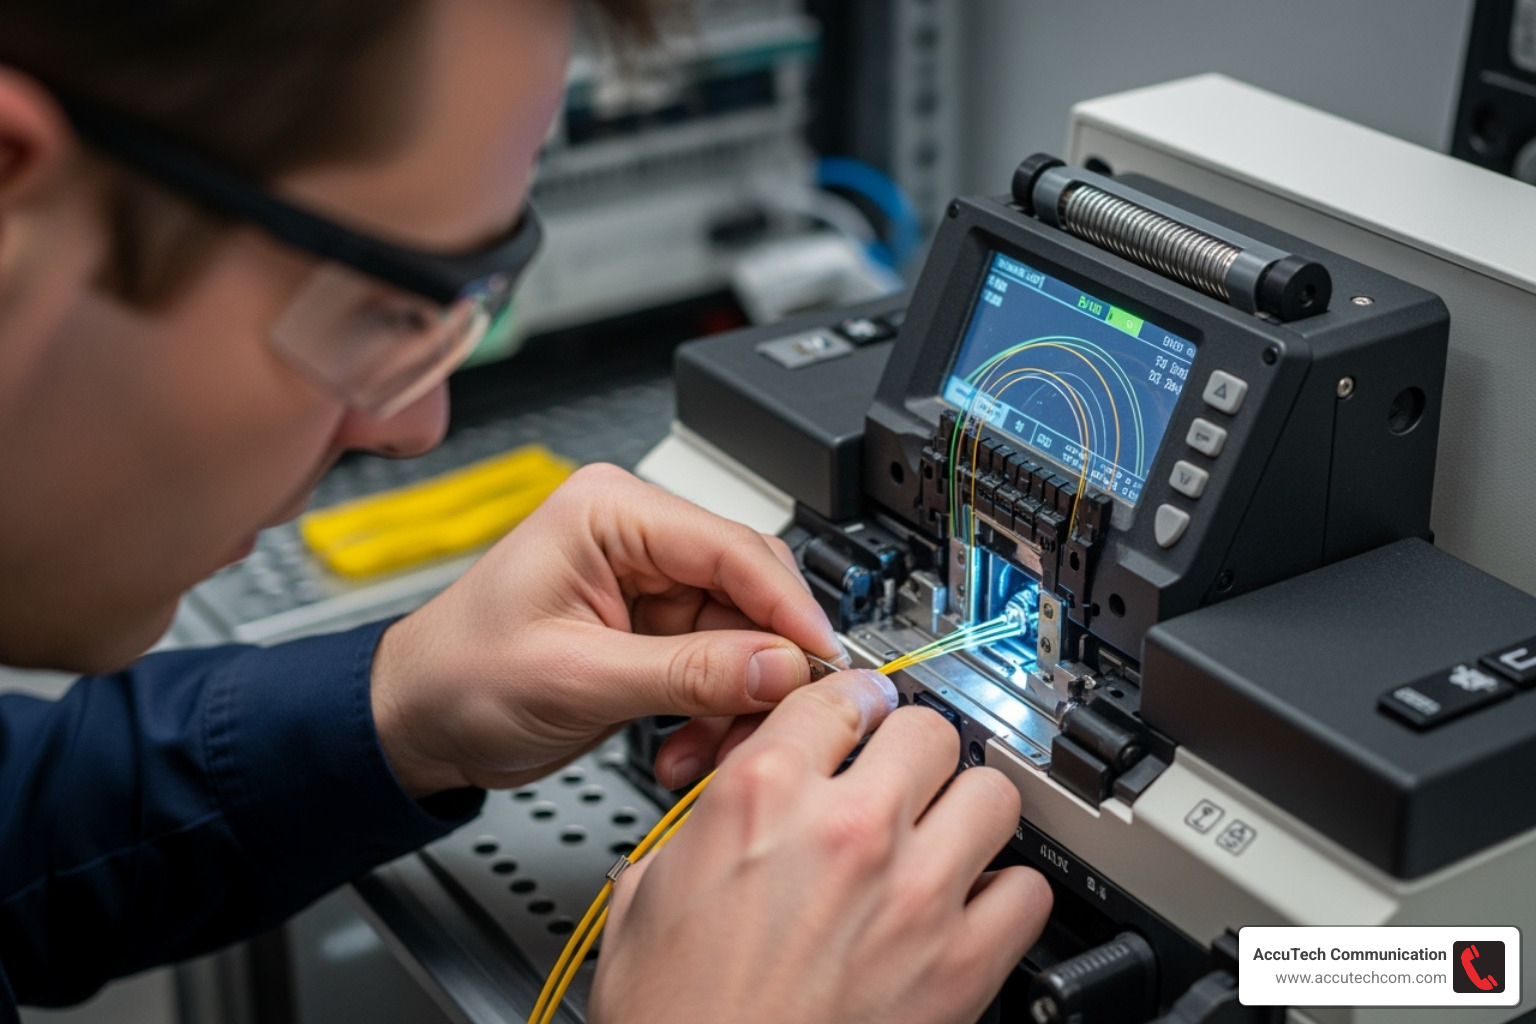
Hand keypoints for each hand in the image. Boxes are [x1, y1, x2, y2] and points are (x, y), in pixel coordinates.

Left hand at [369, 463, 845, 796]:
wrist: (414, 723)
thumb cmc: (457, 676)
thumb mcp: (577, 678)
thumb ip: (687, 672)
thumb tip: (780, 667)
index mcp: (611, 511)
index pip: (733, 547)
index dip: (787, 608)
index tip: (823, 662)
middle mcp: (638, 537)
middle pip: (750, 592)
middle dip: (764, 664)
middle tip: (774, 720)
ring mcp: (649, 586)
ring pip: (744, 638)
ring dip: (737, 702)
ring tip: (708, 753)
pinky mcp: (654, 631)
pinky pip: (718, 668)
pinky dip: (714, 714)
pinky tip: (686, 751)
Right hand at [590, 670, 1053, 1023]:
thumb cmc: (675, 1018)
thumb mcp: (646, 897)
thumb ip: (695, 831)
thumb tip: (717, 815)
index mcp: (762, 797)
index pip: (837, 694)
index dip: (846, 702)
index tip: (857, 715)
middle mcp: (848, 829)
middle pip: (926, 729)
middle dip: (911, 747)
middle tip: (897, 775)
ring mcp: (915, 894)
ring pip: (991, 793)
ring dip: (966, 807)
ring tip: (942, 831)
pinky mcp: (961, 965)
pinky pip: (1026, 892)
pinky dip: (1005, 893)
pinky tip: (970, 904)